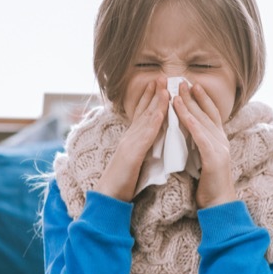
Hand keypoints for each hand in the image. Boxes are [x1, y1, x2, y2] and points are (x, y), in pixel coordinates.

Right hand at [94, 79, 169, 201]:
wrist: (108, 197)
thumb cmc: (122, 183)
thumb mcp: (135, 162)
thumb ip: (142, 150)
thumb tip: (152, 143)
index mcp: (131, 139)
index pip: (141, 115)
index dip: (149, 99)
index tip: (158, 85)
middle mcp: (129, 137)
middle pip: (142, 111)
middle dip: (152, 93)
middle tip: (162, 76)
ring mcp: (129, 144)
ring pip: (144, 119)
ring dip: (154, 101)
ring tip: (164, 86)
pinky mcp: (131, 154)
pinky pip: (145, 136)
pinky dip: (153, 122)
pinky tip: (161, 111)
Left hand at [173, 80, 236, 208]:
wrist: (219, 204)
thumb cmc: (209, 185)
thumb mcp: (204, 160)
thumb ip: (200, 146)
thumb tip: (189, 135)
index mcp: (219, 141)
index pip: (211, 114)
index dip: (202, 99)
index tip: (192, 86)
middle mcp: (222, 141)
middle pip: (207, 113)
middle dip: (194, 96)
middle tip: (182, 81)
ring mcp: (220, 148)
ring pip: (202, 121)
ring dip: (190, 106)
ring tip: (178, 92)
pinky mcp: (214, 158)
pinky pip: (200, 137)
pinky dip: (191, 123)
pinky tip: (182, 113)